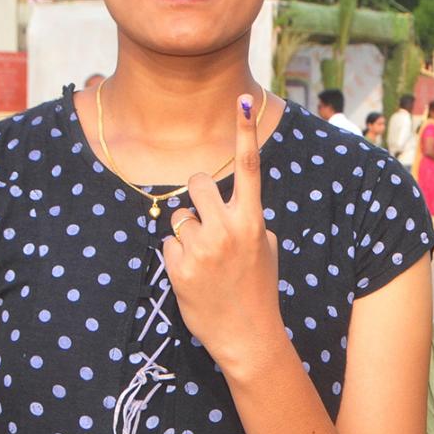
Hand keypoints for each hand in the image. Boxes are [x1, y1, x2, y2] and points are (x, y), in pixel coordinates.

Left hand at [163, 93, 281, 375]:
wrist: (247, 336)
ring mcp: (201, 249)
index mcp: (253, 220)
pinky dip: (177, 256)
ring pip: (179, 215)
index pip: (248, 166)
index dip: (244, 130)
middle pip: (198, 183)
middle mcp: (227, 229)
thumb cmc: (258, 287)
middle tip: (208, 221)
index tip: (244, 98)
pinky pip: (167, 242)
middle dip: (199, 196)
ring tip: (204, 260)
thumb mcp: (265, 247)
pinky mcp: (177, 268)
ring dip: (187, 231)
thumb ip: (248, 217)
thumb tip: (228, 200)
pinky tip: (193, 276)